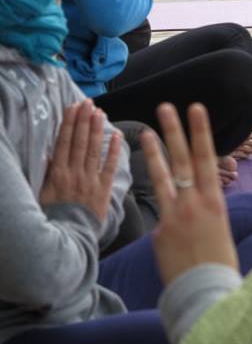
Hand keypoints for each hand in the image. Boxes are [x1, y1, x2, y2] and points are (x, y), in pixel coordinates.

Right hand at [40, 100, 121, 223]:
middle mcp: (74, 174)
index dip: (70, 123)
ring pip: (94, 150)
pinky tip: (117, 135)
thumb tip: (50, 154)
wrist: (67, 240)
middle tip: (88, 103)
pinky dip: (114, 151)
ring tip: (99, 113)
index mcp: (58, 174)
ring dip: (97, 130)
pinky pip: (110, 167)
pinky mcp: (103, 190)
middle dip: (84, 120)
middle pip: (79, 142)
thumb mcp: (43, 195)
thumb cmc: (52, 218)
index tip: (74, 107)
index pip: (64, 143)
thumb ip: (48, 174)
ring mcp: (90, 181)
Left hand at [141, 103, 237, 285]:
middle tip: (166, 107)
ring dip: (154, 152)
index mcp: (215, 199)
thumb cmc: (220, 264)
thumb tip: (190, 204)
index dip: (200, 131)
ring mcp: (174, 215)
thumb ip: (206, 210)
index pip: (206, 157)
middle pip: (182, 159)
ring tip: (146, 131)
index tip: (195, 108)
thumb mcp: (221, 229)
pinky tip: (171, 239)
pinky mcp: (160, 232)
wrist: (206, 294)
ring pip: (162, 177)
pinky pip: (159, 217)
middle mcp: (194, 202)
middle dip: (174, 130)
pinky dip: (164, 220)